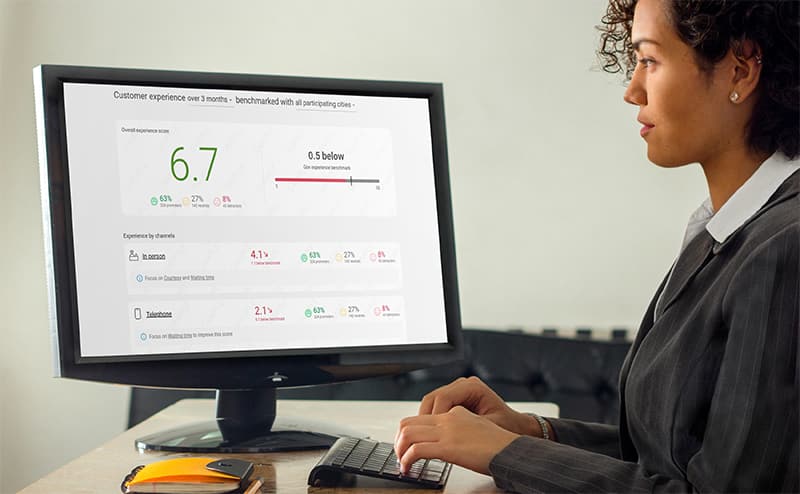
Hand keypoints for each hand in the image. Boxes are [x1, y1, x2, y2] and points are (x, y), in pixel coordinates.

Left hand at [394, 406, 518, 474]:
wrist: (513, 450)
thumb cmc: (501, 445)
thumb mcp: (480, 429)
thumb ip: (463, 429)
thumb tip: (450, 442)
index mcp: (456, 413)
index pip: (424, 417)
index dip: (412, 433)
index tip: (409, 446)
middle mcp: (449, 418)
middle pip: (409, 422)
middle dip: (399, 440)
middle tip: (399, 454)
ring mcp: (447, 431)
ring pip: (408, 433)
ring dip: (400, 449)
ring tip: (402, 463)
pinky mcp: (448, 447)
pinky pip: (416, 450)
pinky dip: (406, 460)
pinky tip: (408, 468)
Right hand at [417, 376, 539, 436]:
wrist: (515, 427)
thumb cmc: (507, 427)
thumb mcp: (488, 428)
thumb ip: (468, 427)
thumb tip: (446, 433)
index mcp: (473, 387)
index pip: (444, 397)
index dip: (434, 415)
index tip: (431, 434)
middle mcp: (463, 385)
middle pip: (433, 398)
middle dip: (426, 419)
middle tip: (423, 438)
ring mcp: (457, 391)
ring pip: (430, 402)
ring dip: (426, 420)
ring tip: (425, 438)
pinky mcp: (453, 399)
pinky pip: (435, 406)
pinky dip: (430, 420)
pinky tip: (431, 434)